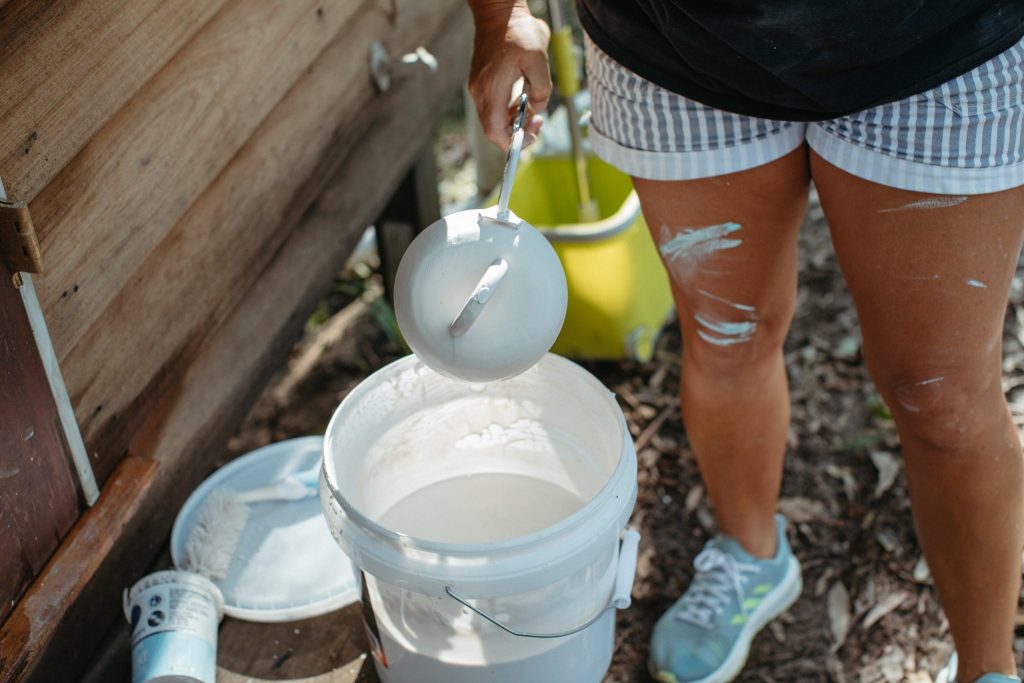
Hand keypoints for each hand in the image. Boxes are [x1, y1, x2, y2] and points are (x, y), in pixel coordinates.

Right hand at [467, 1, 552, 149]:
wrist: (498, 13)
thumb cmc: (518, 32)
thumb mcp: (539, 59)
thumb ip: (541, 89)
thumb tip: (537, 109)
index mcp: (492, 88)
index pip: (494, 130)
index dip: (511, 142)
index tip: (529, 138)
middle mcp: (479, 91)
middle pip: (492, 129)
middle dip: (515, 133)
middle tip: (537, 124)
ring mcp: (477, 88)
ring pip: (492, 120)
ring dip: (511, 123)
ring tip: (532, 113)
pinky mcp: (480, 83)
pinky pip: (491, 108)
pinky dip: (506, 112)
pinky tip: (521, 103)